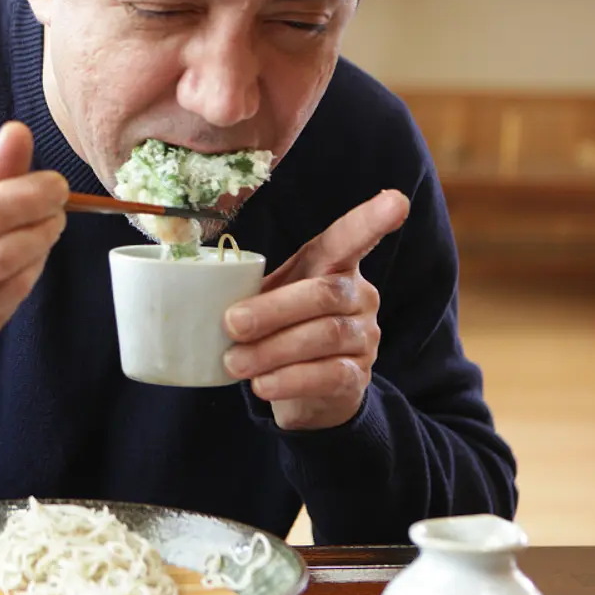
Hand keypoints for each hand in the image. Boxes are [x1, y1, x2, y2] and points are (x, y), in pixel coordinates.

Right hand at [0, 122, 68, 393]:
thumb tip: (19, 137)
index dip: (25, 197)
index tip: (54, 183)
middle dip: (40, 225)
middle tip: (57, 206)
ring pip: (6, 288)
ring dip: (37, 254)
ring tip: (42, 230)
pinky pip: (2, 313)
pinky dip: (20, 284)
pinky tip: (18, 264)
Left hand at [222, 189, 410, 429]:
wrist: (303, 392)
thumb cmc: (280, 329)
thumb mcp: (267, 299)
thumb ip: (247, 289)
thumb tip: (199, 292)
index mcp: (334, 265)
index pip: (351, 238)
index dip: (371, 220)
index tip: (395, 201)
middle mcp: (359, 296)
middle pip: (323, 294)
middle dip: (273, 309)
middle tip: (231, 325)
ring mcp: (365, 337)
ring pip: (325, 335)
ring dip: (273, 350)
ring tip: (235, 363)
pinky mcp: (359, 376)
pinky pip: (328, 375)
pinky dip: (290, 380)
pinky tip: (263, 385)